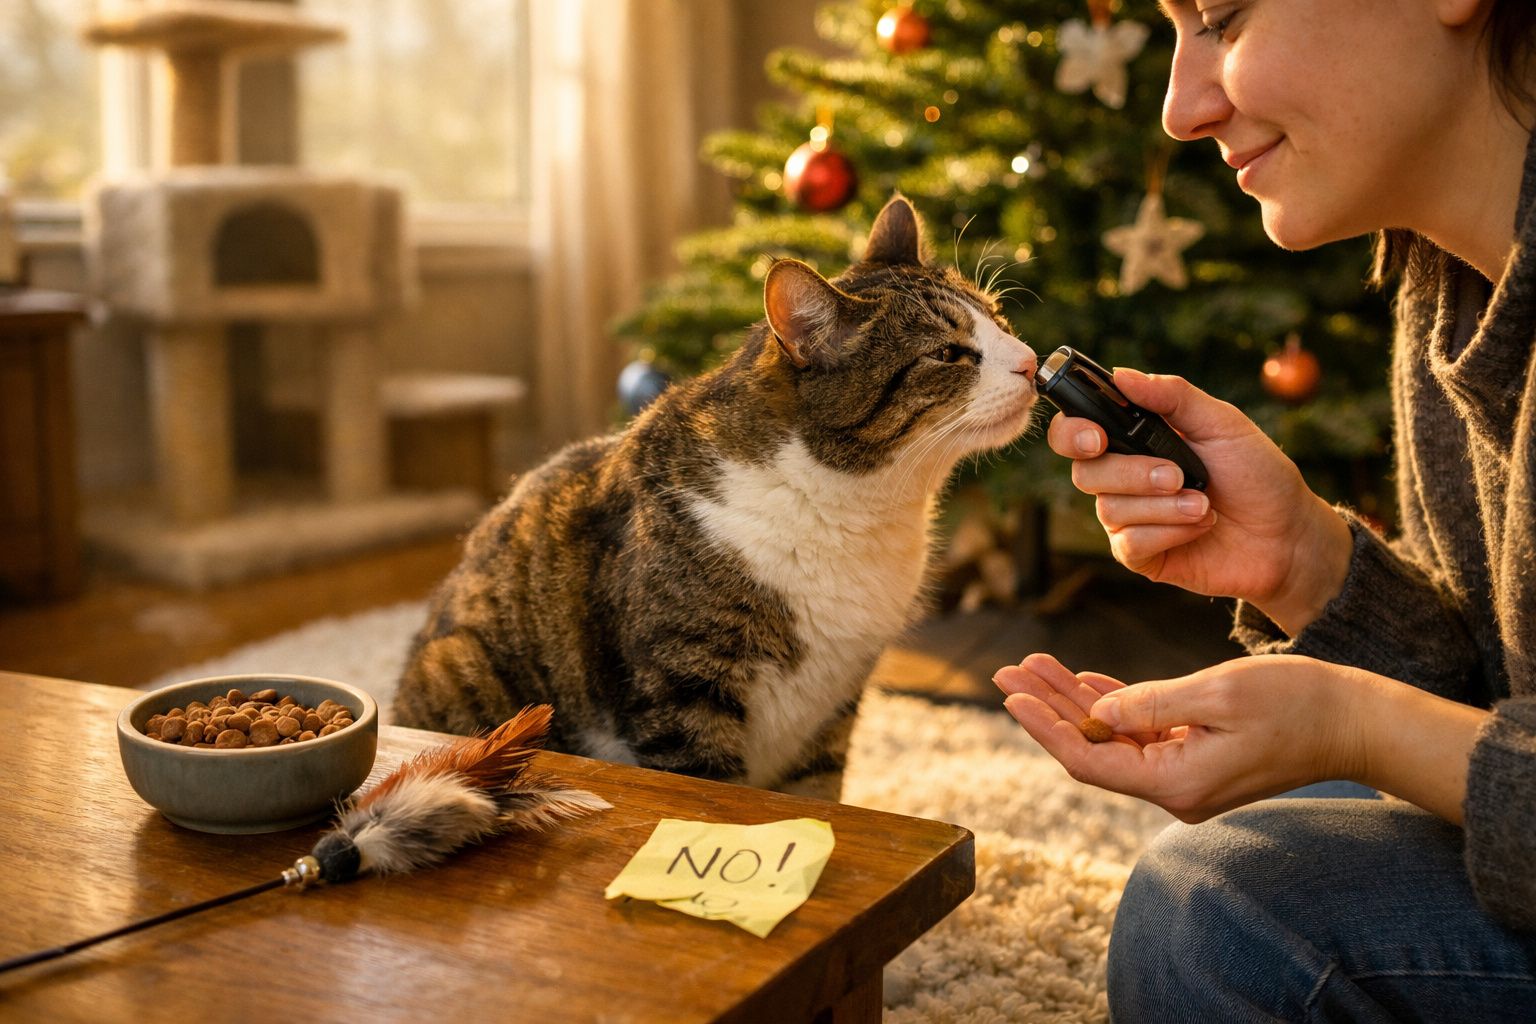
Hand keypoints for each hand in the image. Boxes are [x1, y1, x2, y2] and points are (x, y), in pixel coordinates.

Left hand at [993, 652, 1370, 821]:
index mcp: (1178, 783)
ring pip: (1113, 738)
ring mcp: (1187, 777)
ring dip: (1074, 701)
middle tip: (1005, 671)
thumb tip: (1096, 715)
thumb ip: (1151, 704)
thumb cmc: (1297, 701)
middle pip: (1093, 749)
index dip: (1044, 727)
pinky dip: (1112, 706)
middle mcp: (1176, 790)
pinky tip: (1082, 682)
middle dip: (1047, 707)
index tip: (1011, 695)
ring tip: (1031, 665)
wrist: (1356, 720)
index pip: (1089, 761)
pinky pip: (1142, 735)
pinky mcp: (1199, 760)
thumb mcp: (1218, 692)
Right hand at [1049, 367, 1351, 634]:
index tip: (1097, 438)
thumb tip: (1121, 374)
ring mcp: (1130, 518)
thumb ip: (1173, 396)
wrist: (1288, 534)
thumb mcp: (1222, 423)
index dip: (1072, 433)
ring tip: (1204, 504)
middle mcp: (1123, 477)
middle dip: (1132, 474)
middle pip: (1084, 472)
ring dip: (1162, 506)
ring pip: (1109, 509)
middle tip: (1177, 475)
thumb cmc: (1257, 473)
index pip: (1075, 431)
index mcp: (1134, 439)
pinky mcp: (1142, 555)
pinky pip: (1129, 544)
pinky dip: (1169, 532)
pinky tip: (1200, 526)